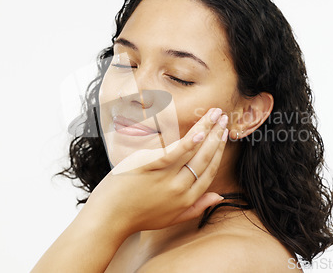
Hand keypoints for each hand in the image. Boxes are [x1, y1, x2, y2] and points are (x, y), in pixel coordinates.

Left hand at [79, 107, 228, 235]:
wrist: (108, 218)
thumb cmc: (137, 217)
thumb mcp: (171, 218)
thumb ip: (197, 207)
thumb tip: (219, 196)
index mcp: (187, 200)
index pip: (210, 171)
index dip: (219, 152)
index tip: (224, 136)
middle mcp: (180, 189)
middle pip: (206, 159)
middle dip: (217, 136)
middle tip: (224, 118)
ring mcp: (166, 178)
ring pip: (193, 151)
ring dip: (208, 130)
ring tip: (216, 114)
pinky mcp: (149, 167)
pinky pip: (173, 153)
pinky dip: (188, 143)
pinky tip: (199, 131)